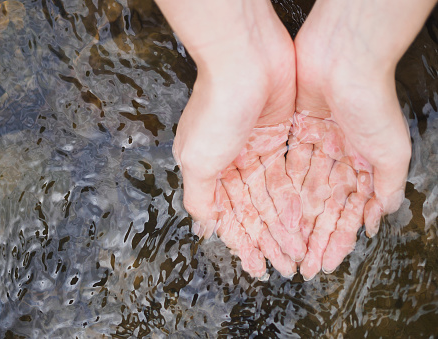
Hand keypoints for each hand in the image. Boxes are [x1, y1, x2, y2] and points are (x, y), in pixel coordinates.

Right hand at [158, 1, 303, 277]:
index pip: (227, 215)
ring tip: (298, 250)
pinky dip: (294, 197)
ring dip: (283, 224)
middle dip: (268, 239)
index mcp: (206, 169)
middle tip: (286, 266)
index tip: (257, 267)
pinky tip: (304, 218)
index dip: (243, 243)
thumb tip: (204, 227)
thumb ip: (200, 197)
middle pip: (252, 209)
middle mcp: (229, 162)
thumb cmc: (216, 108)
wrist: (245, 60)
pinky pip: (287, 174)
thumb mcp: (197, 159)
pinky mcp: (277, 136)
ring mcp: (254, 149)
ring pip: (271, 196)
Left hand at [287, 0, 435, 278]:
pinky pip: (286, 165)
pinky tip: (275, 213)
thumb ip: (386, 184)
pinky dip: (282, 188)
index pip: (347, 211)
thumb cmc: (370, 100)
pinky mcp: (293, 129)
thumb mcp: (390, 149)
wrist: (343, 58)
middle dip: (312, 236)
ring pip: (302, 190)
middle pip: (322, 206)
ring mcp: (315, 143)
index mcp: (363, 163)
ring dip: (294, 219)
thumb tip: (379, 217)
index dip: (337, 238)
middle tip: (300, 265)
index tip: (325, 263)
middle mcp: (338, 155)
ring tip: (284, 246)